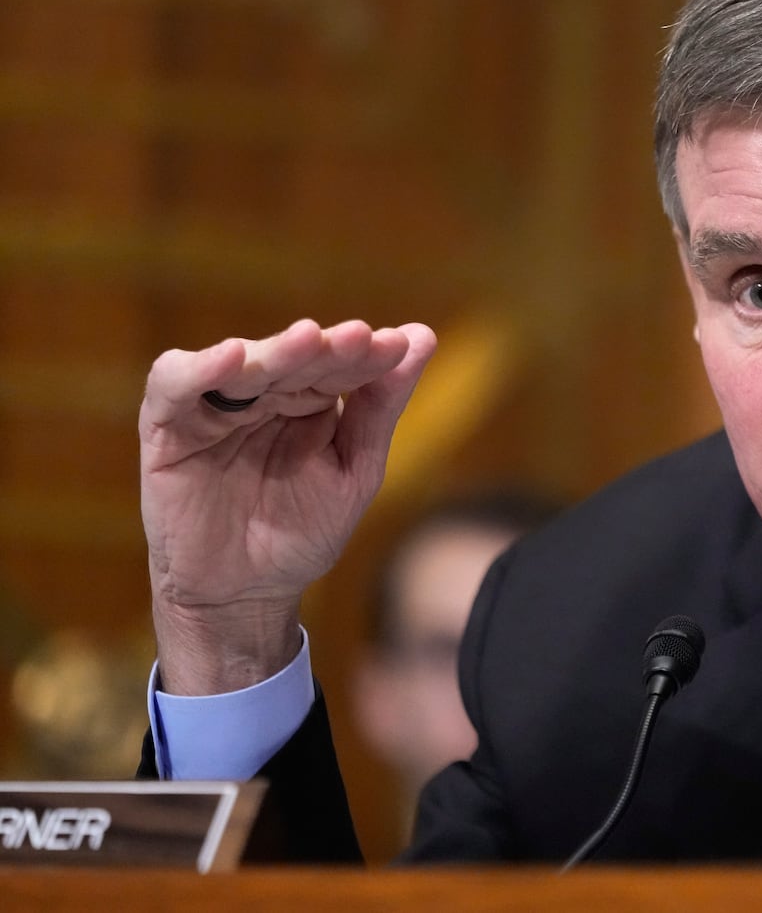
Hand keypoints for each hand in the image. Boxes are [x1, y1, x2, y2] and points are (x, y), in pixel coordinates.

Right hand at [141, 318, 436, 693]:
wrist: (245, 595)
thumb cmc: (300, 532)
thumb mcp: (353, 470)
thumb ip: (380, 407)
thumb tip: (424, 336)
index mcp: (308, 399)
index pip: (337, 363)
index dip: (365, 354)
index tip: (399, 345)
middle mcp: (262, 394)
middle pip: (292, 356)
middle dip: (327, 347)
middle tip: (361, 337)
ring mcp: (214, 407)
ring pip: (241, 363)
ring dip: (276, 351)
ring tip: (310, 339)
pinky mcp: (166, 428)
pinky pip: (172, 386)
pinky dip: (198, 369)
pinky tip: (233, 357)